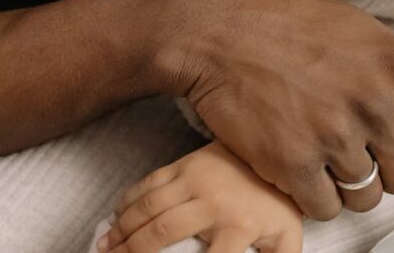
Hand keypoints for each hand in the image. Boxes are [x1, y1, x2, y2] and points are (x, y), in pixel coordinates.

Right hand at [98, 141, 301, 252]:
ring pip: (149, 208)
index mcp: (240, 226)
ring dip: (122, 230)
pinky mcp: (187, 163)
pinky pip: (149, 182)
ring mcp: (198, 179)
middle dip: (133, 252)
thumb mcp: (287, 238)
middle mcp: (215, 202)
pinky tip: (116, 217)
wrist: (277, 152)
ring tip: (106, 248)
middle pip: (162, 233)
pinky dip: (127, 201)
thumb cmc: (278, 205)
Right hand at [143, 0, 393, 222]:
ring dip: (342, 183)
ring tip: (309, 140)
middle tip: (341, 137)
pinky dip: (309, 195)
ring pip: (365, 195)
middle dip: (379, 168)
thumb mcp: (356, 36)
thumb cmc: (285, 26)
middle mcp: (375, 100)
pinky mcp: (293, 161)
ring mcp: (335, 132)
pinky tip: (288, 157)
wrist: (214, 30)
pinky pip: (324, 208)